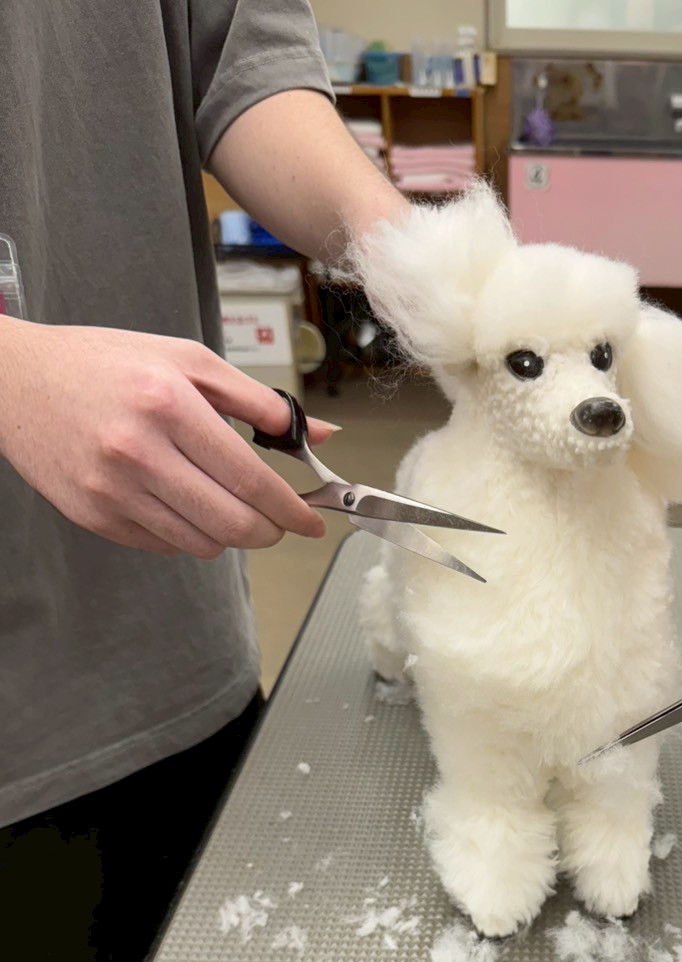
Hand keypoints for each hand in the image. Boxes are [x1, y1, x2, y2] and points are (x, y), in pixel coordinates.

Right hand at [0, 319, 333, 557]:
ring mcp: (112, 490)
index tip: (312, 520)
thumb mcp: (185, 360)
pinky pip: (165, 545)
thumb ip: (256, 400)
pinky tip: (182, 503)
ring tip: (227, 505)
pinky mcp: (94, 517)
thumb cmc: (104, 365)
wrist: (15, 382)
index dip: (291, 508)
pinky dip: (188, 534)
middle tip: (280, 523)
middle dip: (270, 531)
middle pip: (232, 523)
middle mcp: (137, 451)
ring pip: (202, 543)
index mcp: (166, 404)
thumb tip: (316, 433)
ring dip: (230, 535)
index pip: (249, 477)